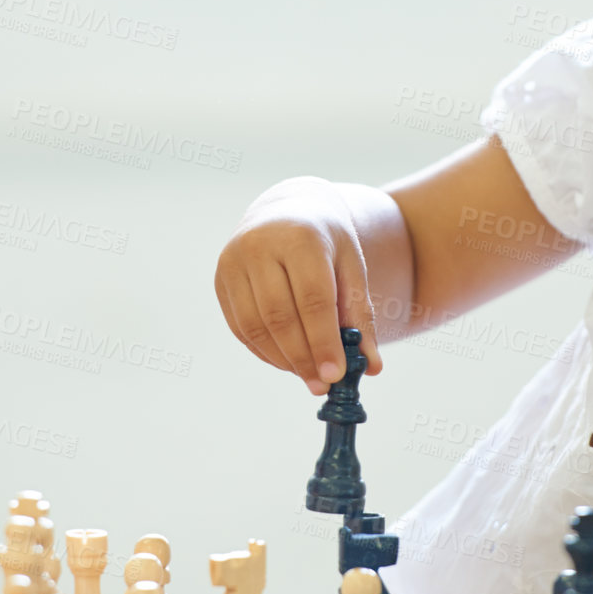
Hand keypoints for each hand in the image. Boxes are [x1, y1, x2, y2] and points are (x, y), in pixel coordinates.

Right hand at [214, 177, 383, 394]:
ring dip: (283, 359)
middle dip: (303, 357)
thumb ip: (360, 314)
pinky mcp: (220, 279)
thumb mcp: (351, 267)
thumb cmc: (327, 242)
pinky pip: (240, 327)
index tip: (336, 375)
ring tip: (308, 376)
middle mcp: (260, 246)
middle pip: (280, 316)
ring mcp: (233, 262)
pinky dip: (264, 351)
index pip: (312, 298)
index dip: (323, 341)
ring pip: (255, 326)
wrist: (287, 209)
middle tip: (322, 385)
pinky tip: (287, 362)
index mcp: (300, 237)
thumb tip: (372, 366)